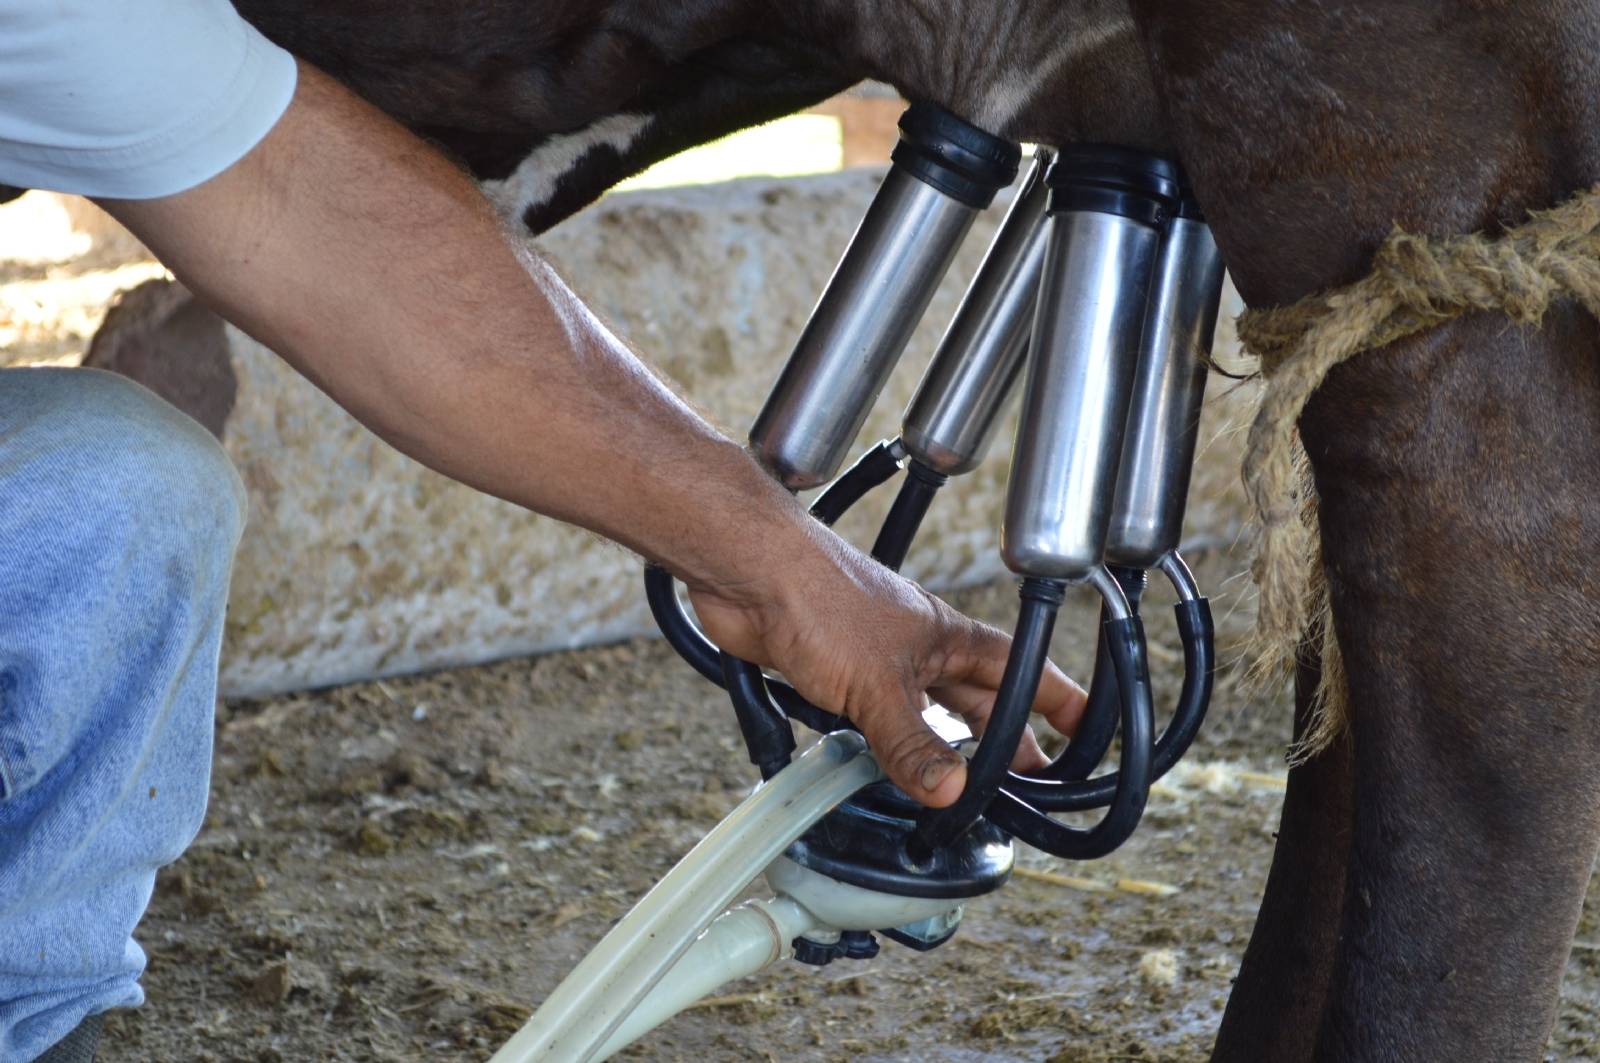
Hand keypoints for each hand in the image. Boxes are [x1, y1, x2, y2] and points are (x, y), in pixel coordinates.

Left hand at [685, 522, 1084, 806]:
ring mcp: (875, 661)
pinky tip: (880, 766)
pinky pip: (871, 718)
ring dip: (939, 745)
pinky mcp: (832, 674)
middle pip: (975, 698)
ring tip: (959, 784)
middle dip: (1001, 738)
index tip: (1084, 728)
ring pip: (922, 711)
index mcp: (949, 637)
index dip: (1055, 698)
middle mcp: (919, 648)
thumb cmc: (821, 594)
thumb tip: (953, 790)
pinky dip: (881, 746)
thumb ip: (914, 742)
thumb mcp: (878, 685)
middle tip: (1024, 779)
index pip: (1020, 670)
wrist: (749, 573)